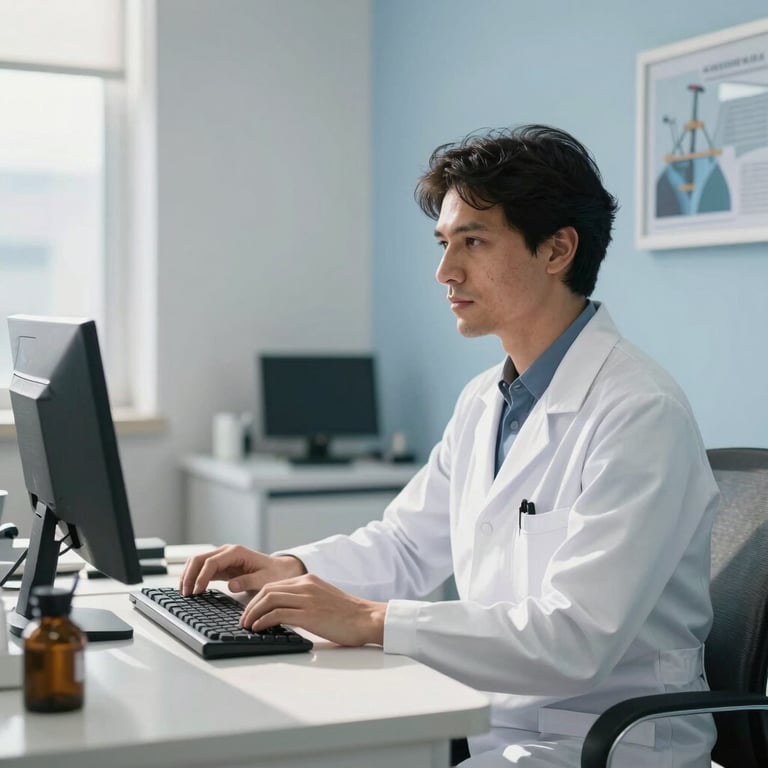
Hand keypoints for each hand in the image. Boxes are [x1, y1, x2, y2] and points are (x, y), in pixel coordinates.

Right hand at [179, 544, 305, 595]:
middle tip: (184, 594)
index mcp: (236, 552)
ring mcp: (222, 558)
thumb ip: (249, 581)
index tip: (196, 591)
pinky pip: (202, 569)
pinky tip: (190, 589)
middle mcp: (227, 552)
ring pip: (197, 562)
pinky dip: (194, 577)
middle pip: (199, 559)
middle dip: (189, 575)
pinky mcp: (221, 566)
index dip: (201, 576)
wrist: (281, 569)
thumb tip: (231, 585)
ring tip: (184, 593)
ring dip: (188, 575)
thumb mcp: (265, 579)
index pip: (211, 562)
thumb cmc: (274, 573)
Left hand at [241, 573, 386, 646]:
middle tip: (243, 620)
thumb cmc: (348, 614)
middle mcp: (306, 586)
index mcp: (309, 580)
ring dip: (253, 613)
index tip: (250, 611)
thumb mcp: (323, 598)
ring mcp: (307, 599)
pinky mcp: (309, 614)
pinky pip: (278, 613)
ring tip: (247, 625)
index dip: (257, 599)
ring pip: (269, 599)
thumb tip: (284, 613)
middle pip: (267, 590)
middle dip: (251, 605)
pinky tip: (259, 628)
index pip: (274, 585)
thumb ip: (305, 600)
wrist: (367, 618)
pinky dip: (264, 620)